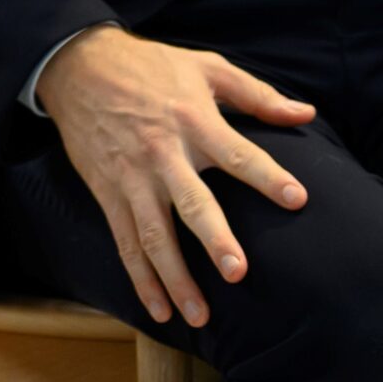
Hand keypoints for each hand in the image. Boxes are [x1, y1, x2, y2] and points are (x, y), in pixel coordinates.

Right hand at [36, 26, 314, 326]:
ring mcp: (131, 177)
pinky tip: (159, 309)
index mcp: (193, 121)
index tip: (296, 199)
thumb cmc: (149, 66)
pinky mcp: (107, 192)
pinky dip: (140, 277)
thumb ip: (256, 94)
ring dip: (174, 277)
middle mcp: (162, 154)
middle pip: (190, 203)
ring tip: (199, 316)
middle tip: (237, 272)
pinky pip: (124, 240)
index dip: (266, 175)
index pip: (236, 153)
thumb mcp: (205, 66)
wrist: (76, 65)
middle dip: (213, 238)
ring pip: (153, 235)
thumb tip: (306, 115)